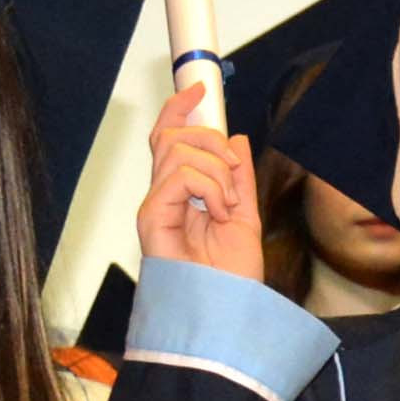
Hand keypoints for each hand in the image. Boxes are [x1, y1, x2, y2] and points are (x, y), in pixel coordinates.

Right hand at [137, 90, 265, 286]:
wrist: (228, 311)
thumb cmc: (232, 278)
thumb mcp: (247, 216)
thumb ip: (240, 179)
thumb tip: (237, 137)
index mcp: (183, 194)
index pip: (170, 138)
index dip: (179, 109)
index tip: (198, 89)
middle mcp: (164, 196)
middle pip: (172, 136)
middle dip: (211, 140)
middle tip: (233, 175)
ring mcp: (156, 206)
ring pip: (179, 151)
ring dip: (217, 172)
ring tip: (229, 207)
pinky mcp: (152, 218)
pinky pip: (180, 175)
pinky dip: (210, 187)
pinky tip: (221, 213)